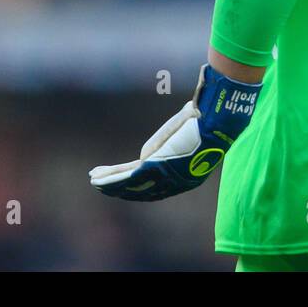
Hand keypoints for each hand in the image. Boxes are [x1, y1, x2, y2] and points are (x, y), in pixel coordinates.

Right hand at [89, 63, 261, 200]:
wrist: (211, 120)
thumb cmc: (208, 120)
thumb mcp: (192, 129)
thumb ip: (182, 130)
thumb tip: (186, 114)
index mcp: (185, 178)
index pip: (158, 189)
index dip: (141, 189)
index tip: (128, 185)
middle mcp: (174, 182)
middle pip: (141, 191)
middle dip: (122, 190)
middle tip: (106, 188)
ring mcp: (163, 176)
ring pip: (130, 184)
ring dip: (110, 184)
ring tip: (95, 182)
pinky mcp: (153, 165)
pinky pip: (126, 176)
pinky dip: (109, 178)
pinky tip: (98, 177)